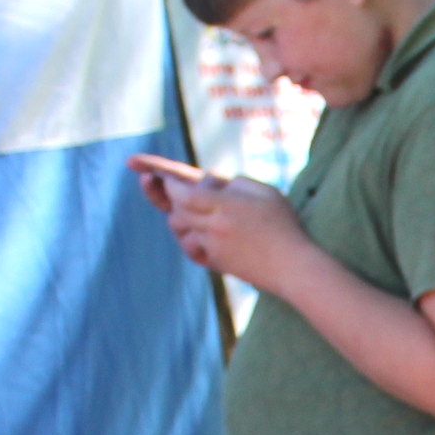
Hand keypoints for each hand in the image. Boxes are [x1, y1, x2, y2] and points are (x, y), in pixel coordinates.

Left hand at [131, 153, 309, 290]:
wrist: (293, 267)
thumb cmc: (283, 226)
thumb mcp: (264, 192)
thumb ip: (234, 183)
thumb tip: (210, 183)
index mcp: (226, 204)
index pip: (183, 189)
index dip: (161, 176)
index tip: (142, 167)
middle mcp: (215, 225)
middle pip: (176, 207)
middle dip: (168, 194)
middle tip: (156, 182)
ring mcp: (212, 246)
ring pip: (179, 226)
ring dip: (180, 215)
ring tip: (195, 209)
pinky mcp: (213, 262)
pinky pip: (190, 246)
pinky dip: (191, 237)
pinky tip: (203, 234)